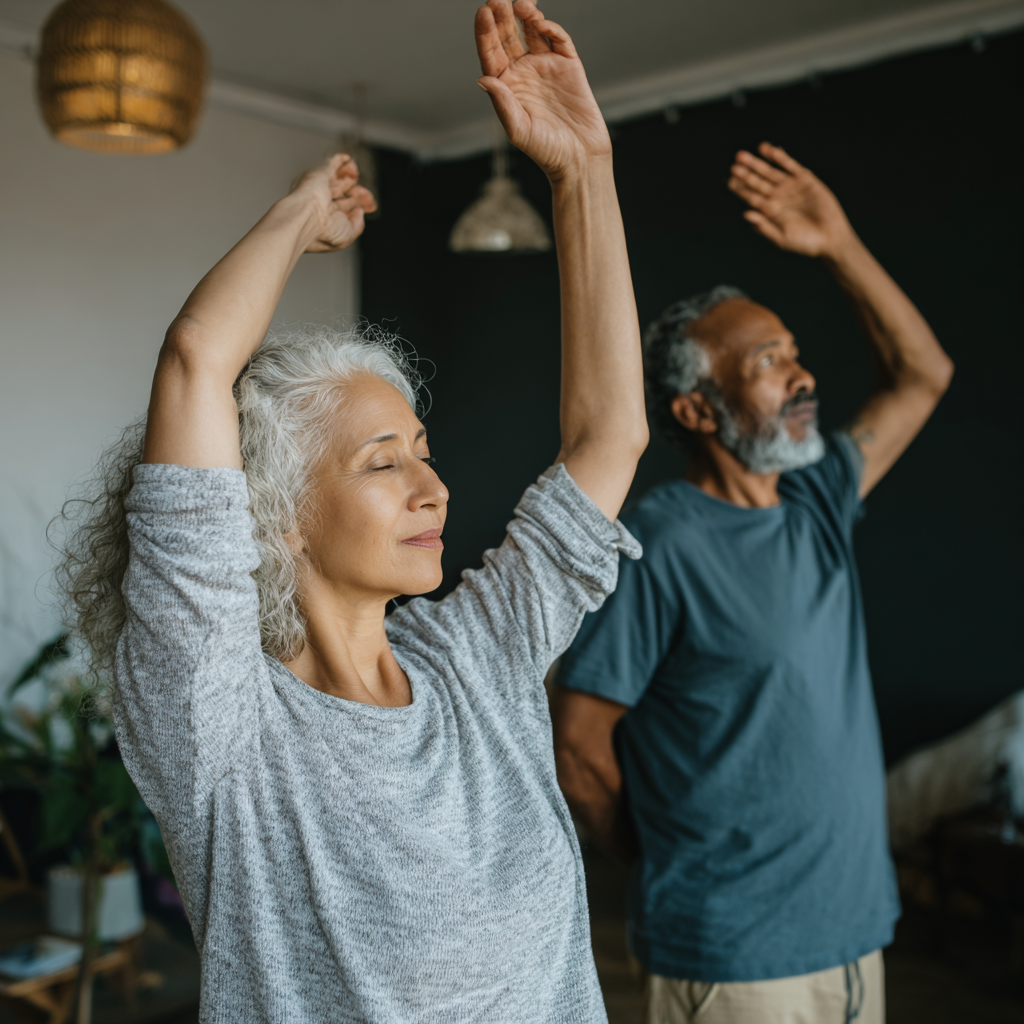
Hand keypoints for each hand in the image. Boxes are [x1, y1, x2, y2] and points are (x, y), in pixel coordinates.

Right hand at [289, 154, 376, 252]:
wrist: (306, 219)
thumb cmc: (323, 232)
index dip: (360, 205)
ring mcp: (320, 189)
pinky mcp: (318, 174)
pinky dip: (339, 160)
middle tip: (366, 196)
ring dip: (350, 176)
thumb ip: (357, 224)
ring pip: (338, 179)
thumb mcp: (348, 235)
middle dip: (358, 193)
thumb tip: (360, 211)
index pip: (347, 208)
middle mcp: (323, 204)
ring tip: (356, 176)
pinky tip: (348, 159)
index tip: (371, 206)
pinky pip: (330, 164)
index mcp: (328, 219)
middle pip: (344, 193)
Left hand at [475, 0, 609, 180]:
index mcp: (506, 86)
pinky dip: (551, 28)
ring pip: (532, 31)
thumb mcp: (518, 129)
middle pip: (508, 35)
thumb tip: (483, 79)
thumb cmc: (546, 150)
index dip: (485, 32)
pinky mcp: (568, 65)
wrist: (580, 158)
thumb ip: (502, 103)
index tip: (482, 12)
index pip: (491, 53)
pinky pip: (558, 40)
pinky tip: (542, 23)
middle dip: (502, 15)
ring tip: (520, 3)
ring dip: (525, 14)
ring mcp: (546, 66)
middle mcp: (523, 72)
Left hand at [728, 143, 853, 258]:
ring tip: (743, 155)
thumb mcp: (781, 239)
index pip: (752, 197)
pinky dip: (780, 158)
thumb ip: (764, 227)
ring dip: (758, 163)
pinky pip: (791, 166)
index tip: (730, 180)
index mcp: (770, 211)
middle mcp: (778, 197)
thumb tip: (746, 214)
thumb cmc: (805, 243)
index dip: (741, 189)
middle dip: (747, 174)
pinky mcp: (806, 180)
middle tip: (735, 165)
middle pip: (759, 182)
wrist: (831, 237)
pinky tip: (768, 150)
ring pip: (771, 172)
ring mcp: (791, 187)